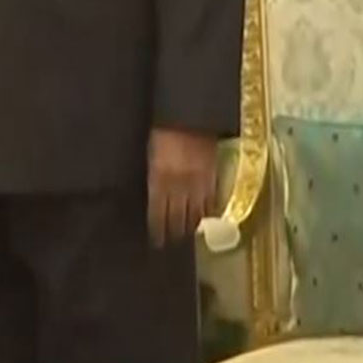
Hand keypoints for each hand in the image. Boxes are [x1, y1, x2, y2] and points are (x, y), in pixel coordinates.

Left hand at [147, 128, 217, 247]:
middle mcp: (179, 185)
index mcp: (159, 178)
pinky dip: (206, 215)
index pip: (157, 212)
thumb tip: (150, 195)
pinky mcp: (212, 179)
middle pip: (176, 217)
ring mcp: (198, 183)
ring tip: (186, 239)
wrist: (190, 117)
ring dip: (190, 228)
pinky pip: (210, 204)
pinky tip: (203, 223)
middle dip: (172, 233)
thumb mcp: (149, 153)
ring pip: (195, 214)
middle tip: (169, 245)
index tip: (155, 241)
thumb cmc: (163, 132)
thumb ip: (152, 176)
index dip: (157, 229)